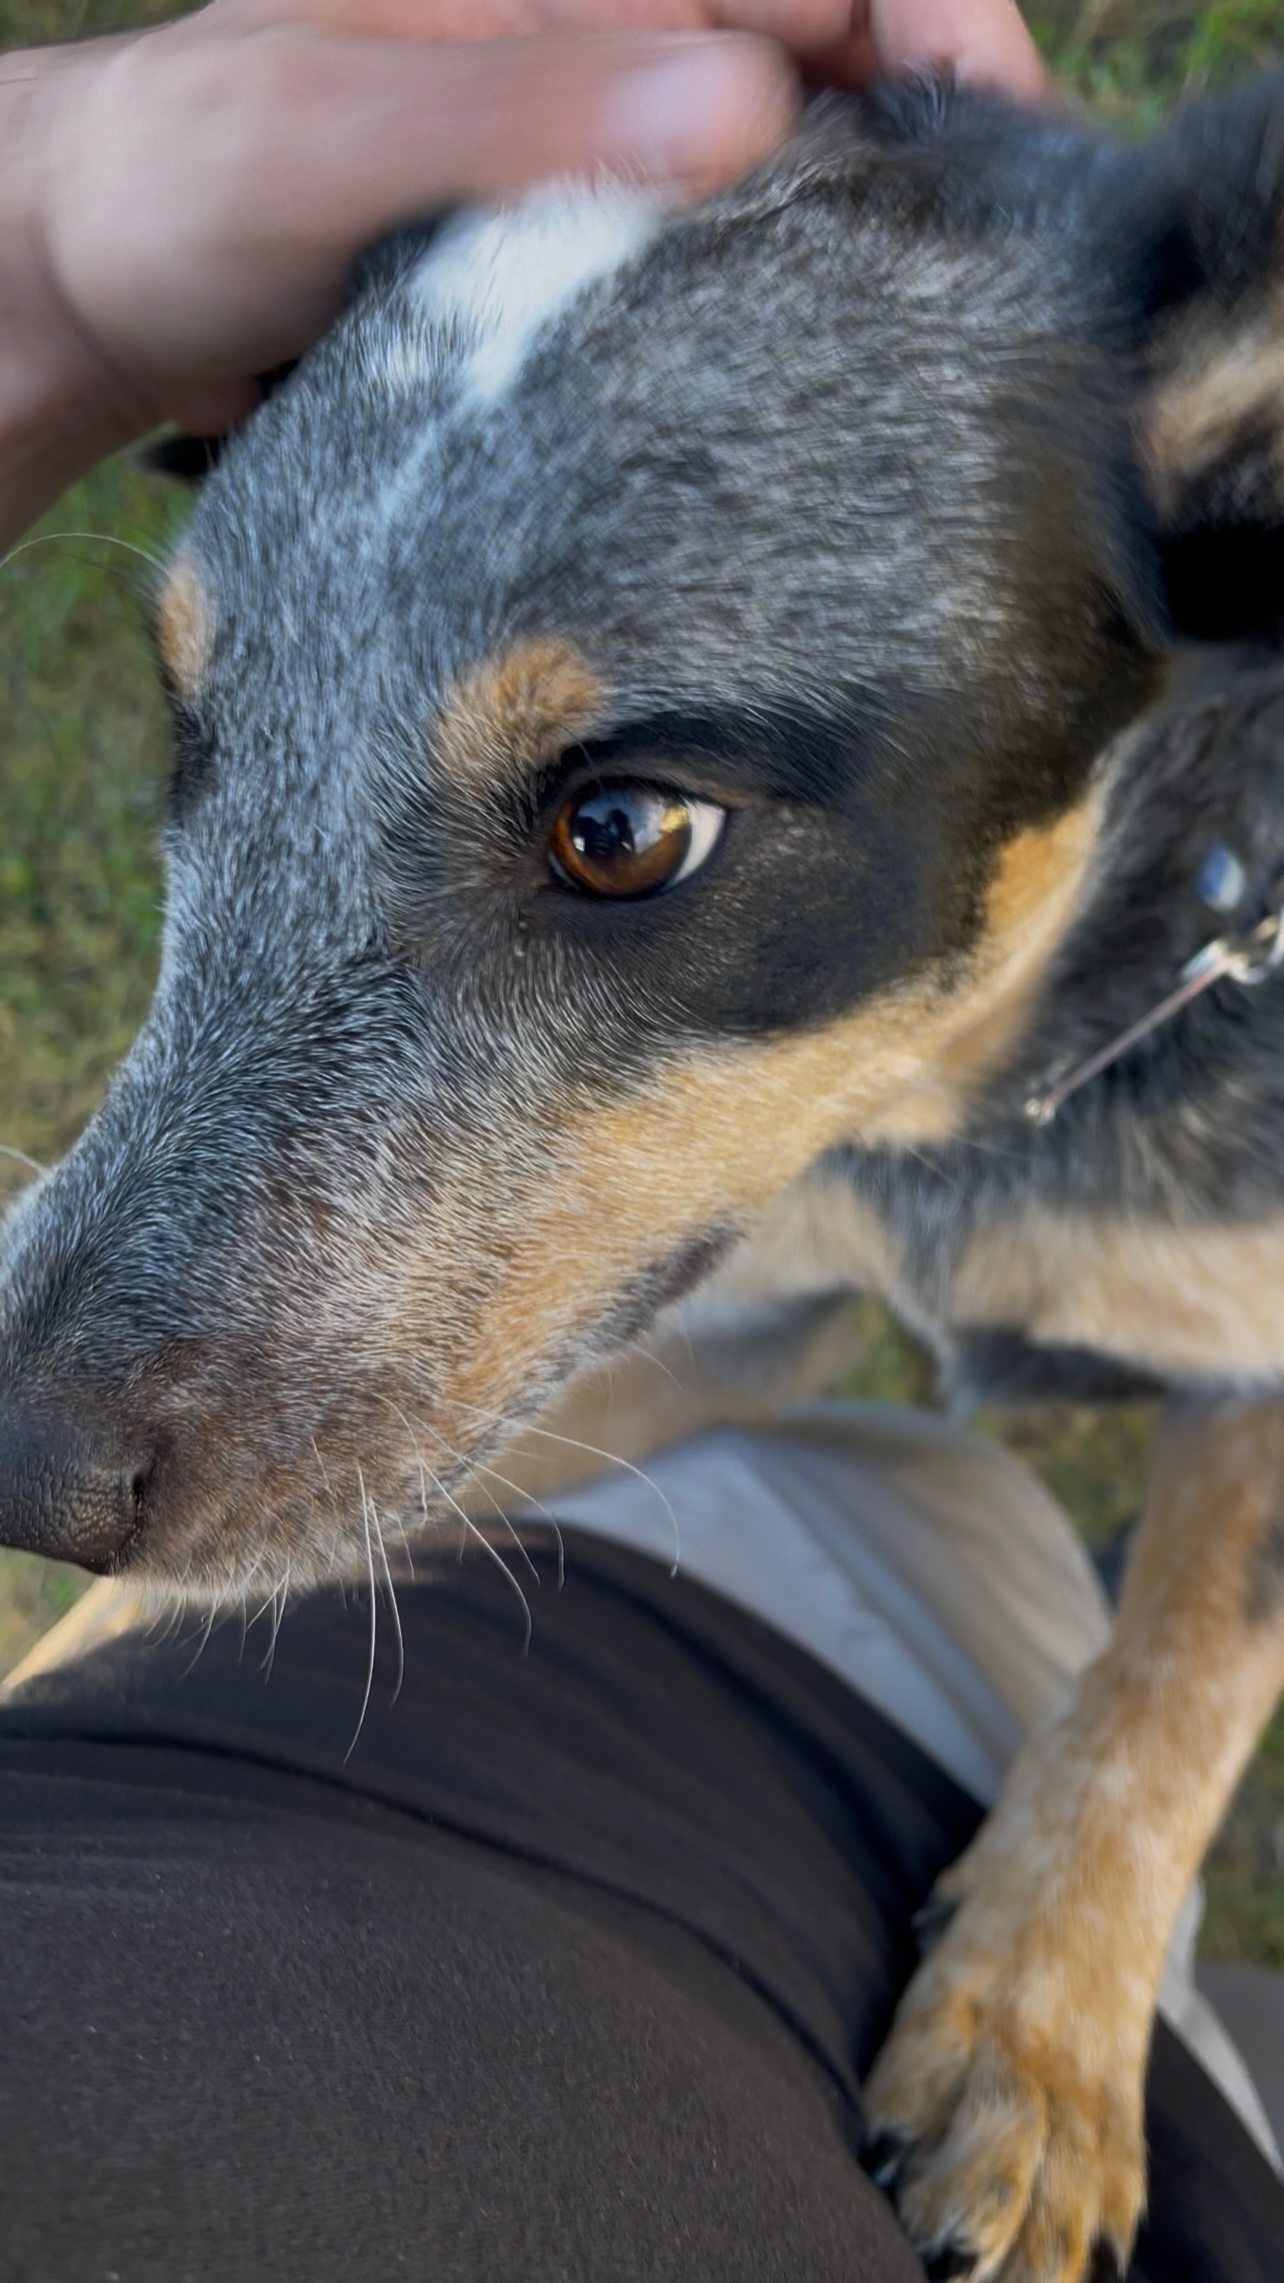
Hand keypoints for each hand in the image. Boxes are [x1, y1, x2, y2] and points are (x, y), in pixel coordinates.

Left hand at [0, 0, 1042, 534]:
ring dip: (870, 252)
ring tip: (930, 357)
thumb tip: (748, 105)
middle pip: (842, 60)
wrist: (111, 284)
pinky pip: (725, 268)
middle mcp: (612, 34)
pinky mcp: (592, 249)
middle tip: (993, 292)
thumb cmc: (189, 184)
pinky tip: (808, 396)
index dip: (940, 23)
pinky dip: (782, 322)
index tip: (999, 138)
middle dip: (936, 154)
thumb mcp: (327, 136)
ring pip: (799, 173)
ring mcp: (609, 143)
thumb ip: (519, 111)